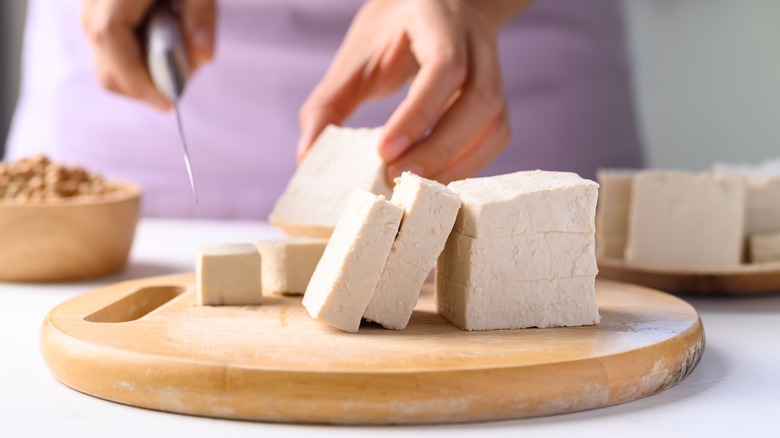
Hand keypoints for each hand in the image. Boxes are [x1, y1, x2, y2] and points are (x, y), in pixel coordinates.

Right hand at [81, 0, 216, 109]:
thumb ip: (201, 16)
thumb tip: (203, 57)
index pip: (110, 38)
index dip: (137, 78)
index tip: (168, 101)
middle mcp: (93, 4)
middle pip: (107, 66)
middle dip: (145, 87)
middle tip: (181, 83)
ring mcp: (91, 13)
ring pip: (107, 65)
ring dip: (143, 78)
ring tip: (178, 60)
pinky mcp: (99, 19)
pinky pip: (112, 55)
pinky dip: (138, 64)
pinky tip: (165, 49)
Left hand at [298, 0, 525, 183]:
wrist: (433, 9)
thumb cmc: (390, 34)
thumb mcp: (355, 56)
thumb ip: (328, 103)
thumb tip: (307, 157)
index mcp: (439, 21)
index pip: (444, 67)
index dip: (418, 113)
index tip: (384, 150)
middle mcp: (477, 43)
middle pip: (480, 99)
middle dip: (439, 147)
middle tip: (397, 176)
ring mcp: (494, 71)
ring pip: (495, 123)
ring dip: (458, 163)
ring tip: (416, 186)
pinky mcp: (497, 100)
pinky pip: (496, 137)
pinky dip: (470, 164)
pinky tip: (437, 178)